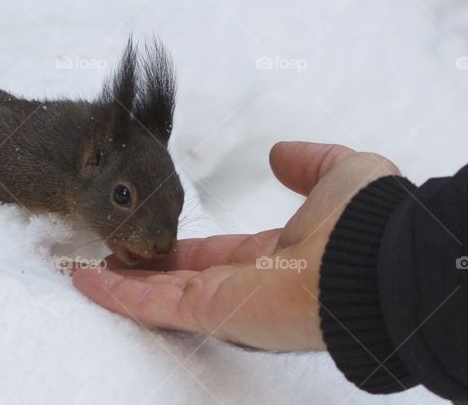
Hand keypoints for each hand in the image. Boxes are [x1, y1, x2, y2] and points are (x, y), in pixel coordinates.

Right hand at [71, 141, 398, 350]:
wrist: (382, 260)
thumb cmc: (368, 221)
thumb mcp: (341, 173)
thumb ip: (310, 164)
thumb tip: (281, 155)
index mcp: (277, 257)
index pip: (218, 255)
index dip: (184, 249)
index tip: (158, 241)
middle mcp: (250, 286)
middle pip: (183, 280)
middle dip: (146, 272)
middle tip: (112, 260)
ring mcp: (230, 302)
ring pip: (161, 296)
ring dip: (123, 285)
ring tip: (87, 271)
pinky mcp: (215, 312)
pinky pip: (156, 305)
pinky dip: (117, 296)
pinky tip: (86, 280)